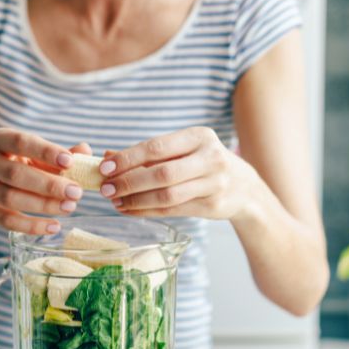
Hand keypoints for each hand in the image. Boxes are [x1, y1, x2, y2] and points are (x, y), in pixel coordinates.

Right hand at [0, 129, 87, 233]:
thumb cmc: (4, 164)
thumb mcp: (24, 154)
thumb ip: (54, 154)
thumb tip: (85, 150)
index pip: (21, 141)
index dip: (45, 151)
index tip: (69, 160)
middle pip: (16, 173)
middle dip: (49, 184)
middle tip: (76, 192)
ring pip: (10, 197)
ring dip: (43, 205)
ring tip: (69, 208)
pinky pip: (5, 220)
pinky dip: (31, 225)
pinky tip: (53, 226)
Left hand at [98, 127, 259, 220]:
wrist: (244, 187)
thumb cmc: (203, 163)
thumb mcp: (183, 149)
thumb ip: (148, 152)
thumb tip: (107, 156)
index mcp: (200, 136)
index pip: (157, 147)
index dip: (128, 158)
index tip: (105, 167)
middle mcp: (210, 158)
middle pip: (162, 173)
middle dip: (129, 182)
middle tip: (106, 189)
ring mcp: (214, 183)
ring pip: (167, 195)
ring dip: (136, 200)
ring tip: (115, 201)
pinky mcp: (213, 206)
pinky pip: (173, 210)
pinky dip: (147, 211)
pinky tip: (130, 209)